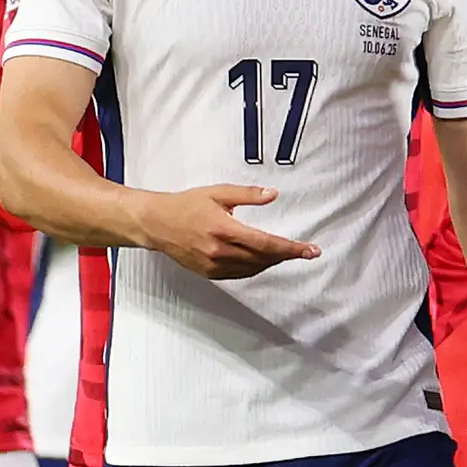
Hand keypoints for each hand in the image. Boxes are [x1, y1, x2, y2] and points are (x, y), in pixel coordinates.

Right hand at [139, 184, 319, 281]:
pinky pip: (240, 274)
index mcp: (224, 229)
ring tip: (285, 253)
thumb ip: (248, 195)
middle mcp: (220, 251)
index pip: (266, 243)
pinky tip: (263, 260)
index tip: (310, 250)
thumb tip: (273, 194)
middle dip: (287, 255)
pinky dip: (255, 267)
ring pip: (253, 269)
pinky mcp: (209, 273)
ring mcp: (214, 265)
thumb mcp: (218, 193)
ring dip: (272, 262)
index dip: (291, 248)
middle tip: (304, 251)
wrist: (156, 224)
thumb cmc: (186, 205)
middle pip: (263, 259)